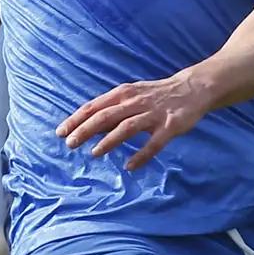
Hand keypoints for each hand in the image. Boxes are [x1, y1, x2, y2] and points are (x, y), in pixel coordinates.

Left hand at [57, 70, 210, 171]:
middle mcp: (136, 102)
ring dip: (109, 140)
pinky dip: (142, 155)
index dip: (76, 119)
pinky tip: (130, 166)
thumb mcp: (131, 95)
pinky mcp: (170, 126)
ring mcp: (153, 114)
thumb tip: (87, 127)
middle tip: (69, 144)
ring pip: (127, 127)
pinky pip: (154, 143)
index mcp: (124, 94)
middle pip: (106, 116)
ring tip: (94, 153)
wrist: (193, 88)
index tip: (60, 132)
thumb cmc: (156, 94)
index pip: (94, 106)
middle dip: (85, 130)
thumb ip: (111, 109)